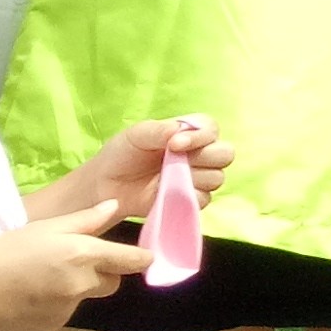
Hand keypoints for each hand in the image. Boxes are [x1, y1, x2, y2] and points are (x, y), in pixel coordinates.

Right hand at [0, 199, 151, 330]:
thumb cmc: (1, 253)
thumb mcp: (42, 227)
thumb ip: (84, 220)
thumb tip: (115, 207)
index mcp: (83, 256)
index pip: (133, 262)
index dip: (140, 258)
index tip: (141, 256)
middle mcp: (82, 286)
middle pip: (111, 282)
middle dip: (102, 273)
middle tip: (71, 262)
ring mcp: (67, 311)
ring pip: (85, 297)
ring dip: (74, 289)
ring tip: (39, 279)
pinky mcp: (51, 329)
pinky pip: (62, 314)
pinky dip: (53, 306)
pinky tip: (27, 298)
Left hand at [45, 115, 225, 221]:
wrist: (104, 186)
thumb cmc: (121, 154)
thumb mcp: (136, 135)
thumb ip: (159, 130)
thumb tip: (180, 132)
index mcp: (190, 133)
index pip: (212, 129)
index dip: (200, 137)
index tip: (174, 144)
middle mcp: (199, 154)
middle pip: (225, 154)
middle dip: (205, 157)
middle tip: (175, 161)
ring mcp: (197, 179)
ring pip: (217, 178)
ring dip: (194, 177)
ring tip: (166, 177)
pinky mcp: (189, 201)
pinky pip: (204, 199)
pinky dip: (187, 196)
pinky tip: (166, 192)